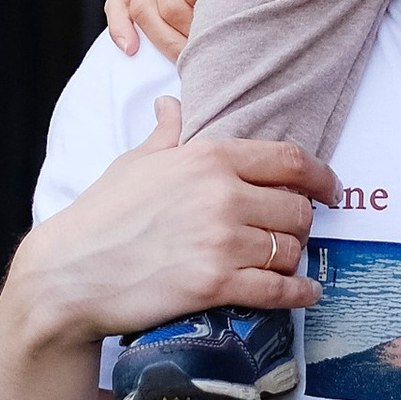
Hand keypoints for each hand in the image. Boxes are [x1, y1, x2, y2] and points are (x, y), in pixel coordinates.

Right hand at [10, 99, 338, 347]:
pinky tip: (306, 294)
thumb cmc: (101, 215)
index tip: (331, 189)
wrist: (69, 274)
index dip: (320, 176)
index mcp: (208, 157)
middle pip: (296, 208)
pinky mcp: (216, 285)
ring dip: (296, 257)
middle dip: (303, 222)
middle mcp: (222, 196)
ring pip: (290, 248)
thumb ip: (167, 132)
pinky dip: (299, 293)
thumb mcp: (136, 162)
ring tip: (291, 262)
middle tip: (298, 231)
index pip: (288, 160)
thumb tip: (172, 105)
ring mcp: (221, 242)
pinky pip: (278, 290)